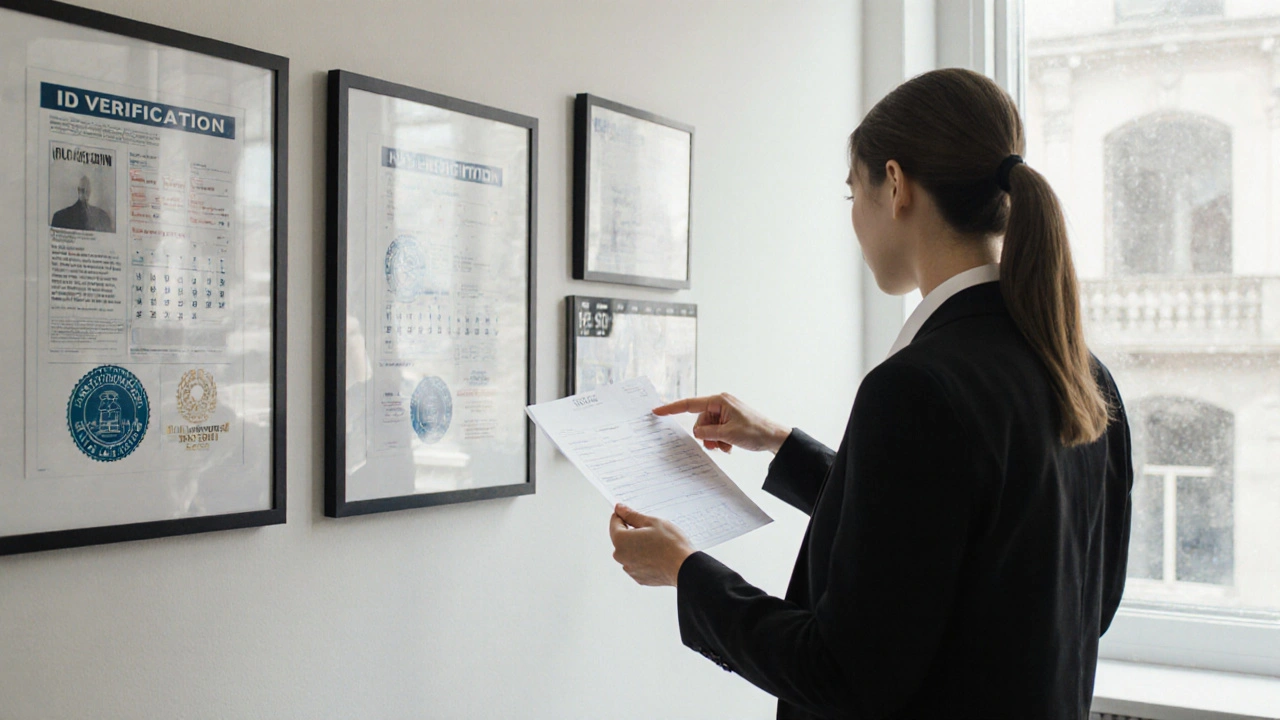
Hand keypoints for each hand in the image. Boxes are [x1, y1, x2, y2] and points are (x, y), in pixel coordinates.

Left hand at [609, 504, 694, 586]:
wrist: (685, 567)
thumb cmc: (670, 544)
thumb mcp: (651, 522)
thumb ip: (632, 515)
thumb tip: (620, 509)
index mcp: (621, 541)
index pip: (614, 522)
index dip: (623, 515)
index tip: (629, 512)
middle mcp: (621, 556)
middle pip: (621, 538)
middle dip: (632, 531)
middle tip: (650, 528)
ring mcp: (630, 569)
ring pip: (629, 551)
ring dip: (638, 545)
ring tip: (656, 543)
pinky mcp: (639, 577)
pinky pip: (637, 562)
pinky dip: (644, 557)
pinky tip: (657, 554)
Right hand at [653, 393, 790, 453]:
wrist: (775, 438)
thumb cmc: (755, 432)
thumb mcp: (727, 434)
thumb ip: (707, 433)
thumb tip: (696, 432)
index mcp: (719, 401)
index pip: (689, 404)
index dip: (671, 408)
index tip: (657, 410)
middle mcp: (720, 404)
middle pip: (699, 421)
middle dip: (706, 435)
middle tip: (717, 445)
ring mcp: (725, 412)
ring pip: (707, 429)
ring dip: (714, 440)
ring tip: (726, 446)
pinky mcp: (729, 421)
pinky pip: (716, 431)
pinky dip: (720, 440)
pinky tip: (730, 446)